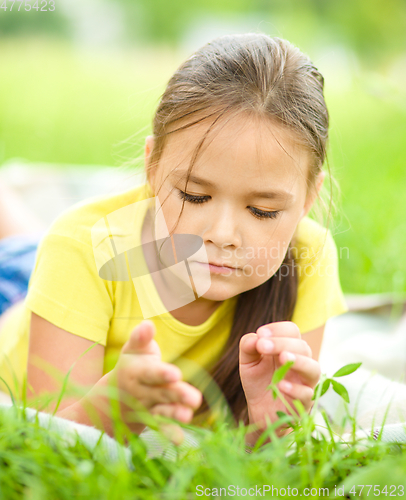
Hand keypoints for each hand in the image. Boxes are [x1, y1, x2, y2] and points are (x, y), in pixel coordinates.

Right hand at [106, 320, 201, 435]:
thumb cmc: (132, 364)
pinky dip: (168, 433)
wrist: (113, 396)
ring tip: (189, 416)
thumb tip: (148, 324)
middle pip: (162, 393)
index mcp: (137, 372)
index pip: (151, 373)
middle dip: (177, 395)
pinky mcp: (152, 419)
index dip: (162, 373)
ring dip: (175, 414)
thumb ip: (141, 337)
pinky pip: (160, 426)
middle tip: (194, 398)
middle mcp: (142, 392)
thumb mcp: (133, 349)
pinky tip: (179, 438)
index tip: (176, 374)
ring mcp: (147, 407)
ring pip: (162, 411)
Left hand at [239, 321, 320, 440]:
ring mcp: (305, 383)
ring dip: (299, 361)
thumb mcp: (248, 362)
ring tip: (284, 357)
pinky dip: (295, 388)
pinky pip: (307, 394)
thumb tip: (255, 338)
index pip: (292, 331)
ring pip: (313, 368)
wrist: (259, 411)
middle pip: (302, 346)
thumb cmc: (258, 381)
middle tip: (262, 345)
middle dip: (282, 343)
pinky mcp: (304, 403)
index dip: (278, 329)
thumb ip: (248, 347)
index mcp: (288, 348)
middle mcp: (301, 362)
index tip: (260, 334)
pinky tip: (281, 385)